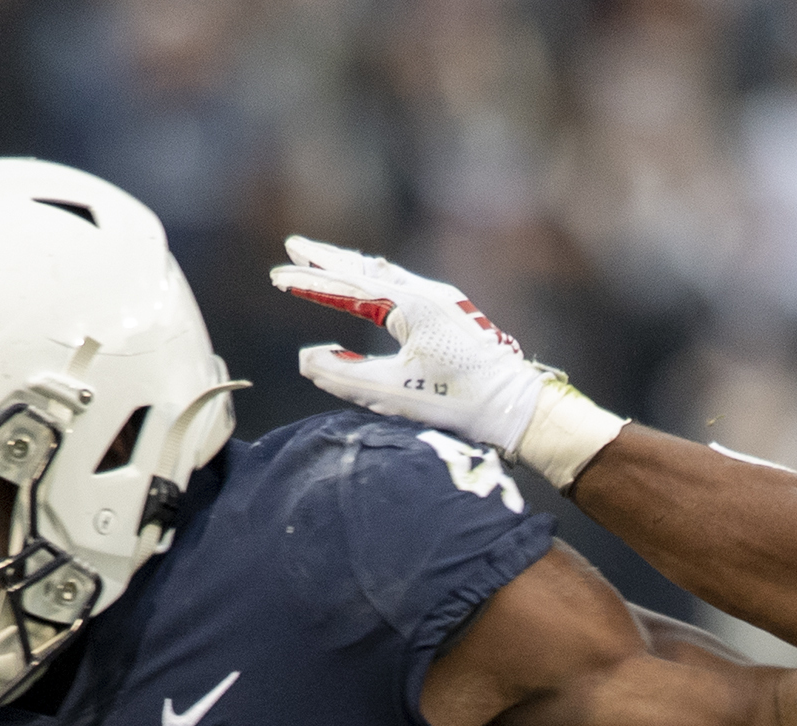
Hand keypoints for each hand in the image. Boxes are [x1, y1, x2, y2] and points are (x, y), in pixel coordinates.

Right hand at [269, 237, 624, 485]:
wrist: (519, 407)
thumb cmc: (458, 402)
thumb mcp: (393, 394)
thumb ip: (344, 376)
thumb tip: (307, 358)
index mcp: (410, 307)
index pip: (348, 287)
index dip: (310, 281)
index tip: (278, 276)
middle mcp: (427, 295)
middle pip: (366, 269)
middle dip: (328, 260)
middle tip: (293, 247)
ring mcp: (443, 302)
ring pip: (387, 275)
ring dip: (353, 267)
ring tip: (324, 261)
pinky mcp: (452, 315)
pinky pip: (404, 286)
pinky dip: (377, 280)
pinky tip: (372, 287)